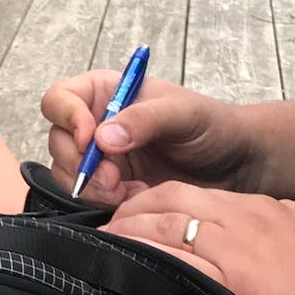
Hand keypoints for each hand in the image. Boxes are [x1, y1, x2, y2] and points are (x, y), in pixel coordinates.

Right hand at [41, 69, 260, 206]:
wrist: (236, 166)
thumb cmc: (213, 127)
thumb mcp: (183, 114)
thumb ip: (144, 120)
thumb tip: (102, 137)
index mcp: (107, 93)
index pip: (61, 98)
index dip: (66, 117)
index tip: (89, 138)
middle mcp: (97, 123)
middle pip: (58, 140)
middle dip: (80, 162)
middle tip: (112, 178)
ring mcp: (102, 158)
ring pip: (68, 172)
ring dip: (91, 186)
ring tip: (127, 192)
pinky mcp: (111, 188)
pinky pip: (88, 197)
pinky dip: (105, 202)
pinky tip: (135, 199)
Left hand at [107, 183, 294, 294]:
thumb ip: (292, 226)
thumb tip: (271, 232)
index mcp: (269, 210)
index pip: (203, 195)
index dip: (167, 203)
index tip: (148, 215)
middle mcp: (246, 220)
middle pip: (175, 199)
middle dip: (138, 207)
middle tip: (114, 223)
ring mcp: (236, 250)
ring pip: (168, 223)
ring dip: (130, 228)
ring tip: (106, 238)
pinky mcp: (230, 284)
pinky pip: (174, 261)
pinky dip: (141, 254)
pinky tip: (120, 257)